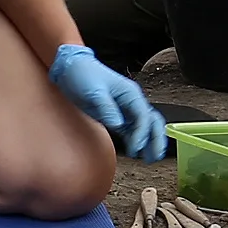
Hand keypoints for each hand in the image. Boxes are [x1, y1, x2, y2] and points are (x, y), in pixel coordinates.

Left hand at [48, 42, 168, 161]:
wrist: (72, 68)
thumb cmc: (84, 74)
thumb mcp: (94, 91)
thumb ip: (107, 107)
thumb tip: (118, 124)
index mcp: (130, 93)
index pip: (143, 116)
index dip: (142, 133)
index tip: (136, 146)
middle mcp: (132, 101)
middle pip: (152, 122)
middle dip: (155, 139)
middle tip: (154, 156)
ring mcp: (125, 109)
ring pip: (144, 128)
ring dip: (149, 142)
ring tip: (149, 158)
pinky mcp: (117, 116)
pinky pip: (132, 130)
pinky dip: (137, 140)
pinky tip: (137, 152)